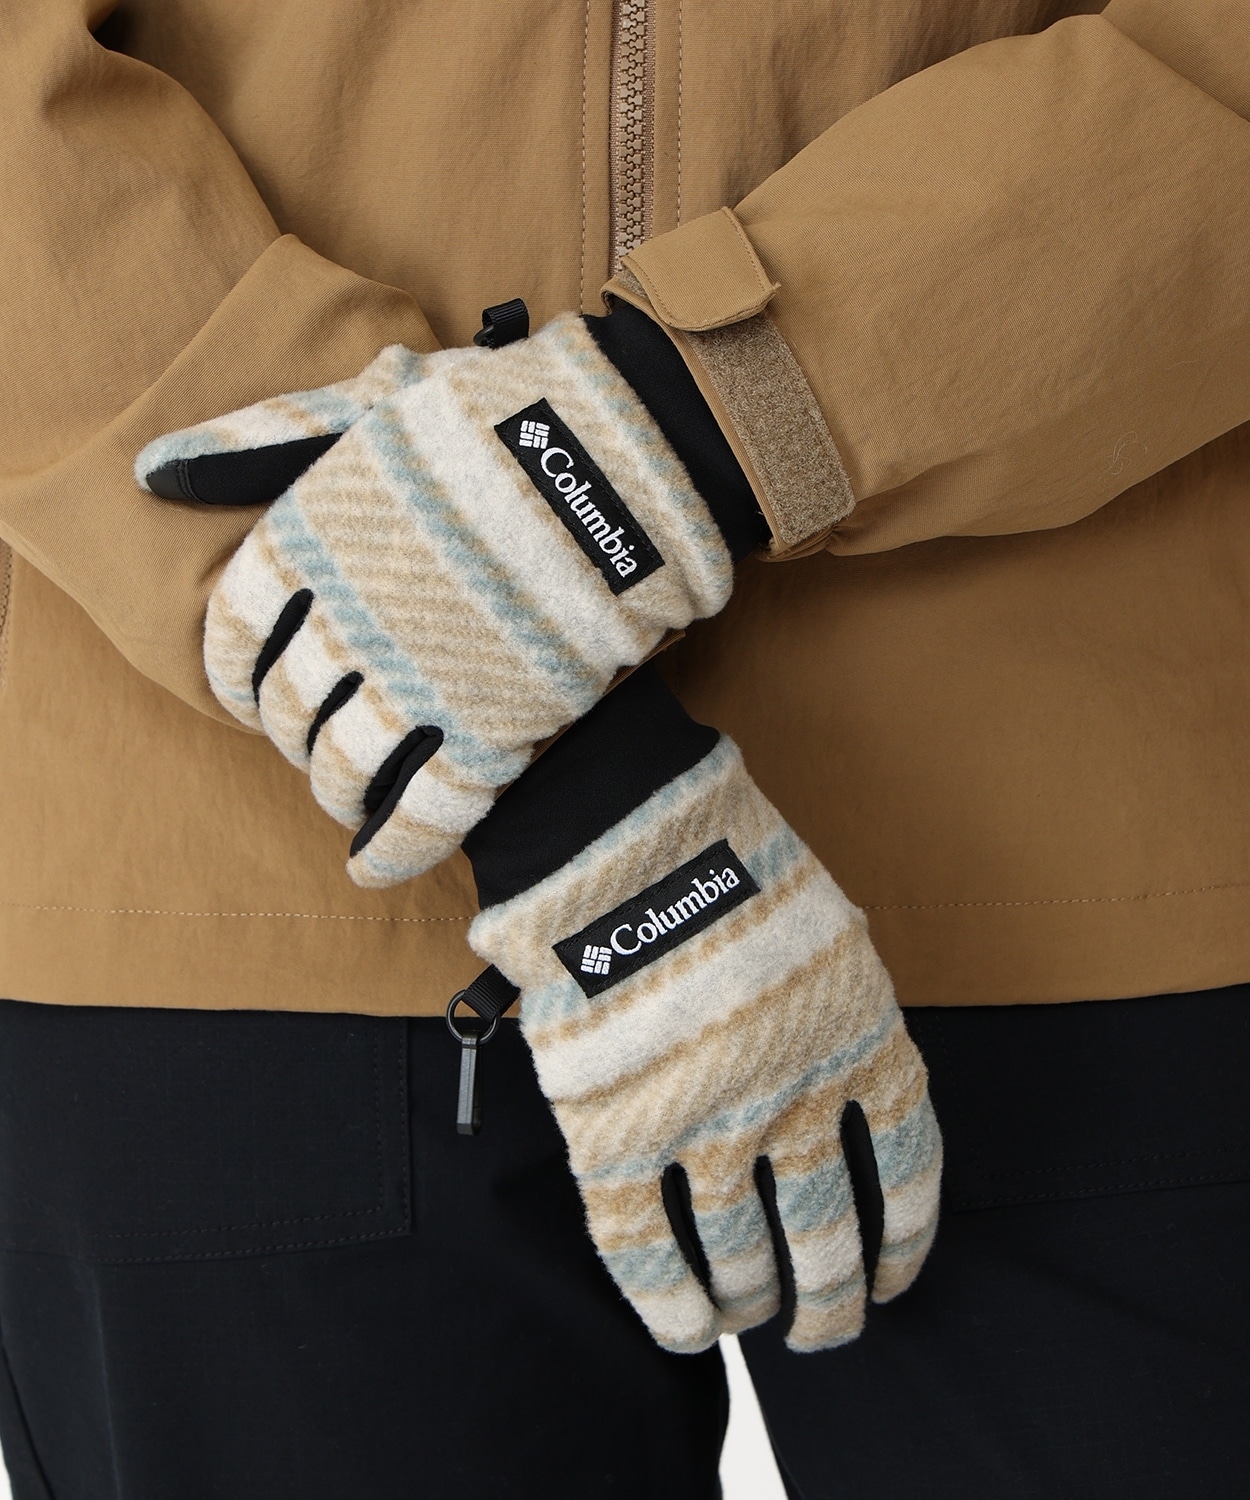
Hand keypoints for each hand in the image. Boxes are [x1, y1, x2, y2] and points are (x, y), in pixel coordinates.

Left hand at [137, 315, 732, 885]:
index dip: (237, 674)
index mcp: (308, 546)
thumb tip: (151, 472)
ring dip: (336, 792)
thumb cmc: (496, 420)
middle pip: (289, 712)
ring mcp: (418, 686)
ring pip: (343, 771)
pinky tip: (375, 866)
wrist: (621, 464)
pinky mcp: (490, 733)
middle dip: (293, 733)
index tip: (252, 688)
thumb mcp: (366, 408)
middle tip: (316, 737)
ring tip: (347, 800)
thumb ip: (256, 443)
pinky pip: (424, 815)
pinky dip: (394, 850)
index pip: (234, 638)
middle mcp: (347, 626)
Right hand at [469, 735, 941, 1353]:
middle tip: (825, 1329)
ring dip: (753, 1304)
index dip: (904, 1245)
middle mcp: (795, 1100)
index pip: (906, 1178)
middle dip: (830, 1301)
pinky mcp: (617, 1132)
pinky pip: (644, 1250)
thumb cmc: (731, 866)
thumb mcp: (829, 937)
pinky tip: (683, 1330)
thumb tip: (850, 1098)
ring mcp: (705, 1121)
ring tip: (750, 1319)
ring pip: (742, 1258)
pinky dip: (668, 1303)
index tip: (893, 1281)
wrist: (621, 837)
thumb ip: (847, 1026)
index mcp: (862, 1044)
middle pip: (828, 1238)